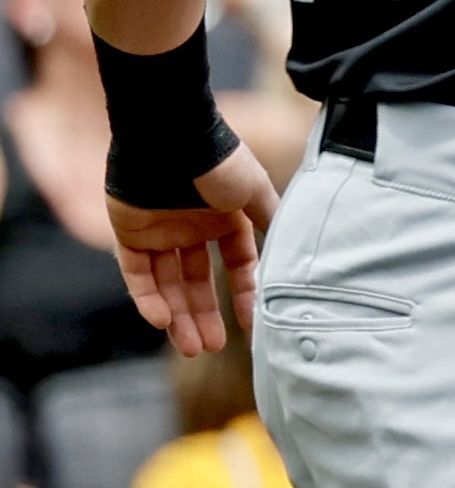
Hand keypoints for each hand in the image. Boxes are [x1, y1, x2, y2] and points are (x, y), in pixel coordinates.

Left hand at [107, 144, 278, 356]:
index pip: (235, 264)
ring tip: (191, 348)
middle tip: (211, 348)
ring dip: (177, 317)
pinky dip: (147, 299)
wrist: (170, 139)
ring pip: (168, 284)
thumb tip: (292, 249)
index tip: (251, 323)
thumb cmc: (217, 162)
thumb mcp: (256, 191)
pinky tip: (161, 321)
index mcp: (225, 217)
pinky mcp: (128, 234)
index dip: (242, 293)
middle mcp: (192, 228)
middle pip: (198, 282)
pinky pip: (136, 274)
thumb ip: (271, 219)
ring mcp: (159, 232)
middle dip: (205, 315)